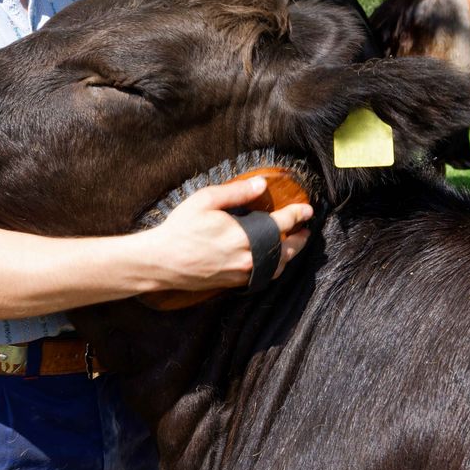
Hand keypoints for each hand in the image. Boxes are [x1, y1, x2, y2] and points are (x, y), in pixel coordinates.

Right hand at [140, 176, 312, 290]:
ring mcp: (241, 274)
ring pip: (276, 268)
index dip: (297, 215)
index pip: (282, 224)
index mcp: (244, 235)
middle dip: (300, 240)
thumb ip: (237, 192)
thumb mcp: (206, 200)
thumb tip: (262, 185)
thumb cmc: (181, 228)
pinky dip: (273, 269)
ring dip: (289, 257)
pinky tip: (271, 261)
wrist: (161, 261)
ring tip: (293, 246)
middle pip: (286, 251)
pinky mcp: (233, 284)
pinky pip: (262, 278)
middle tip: (305, 230)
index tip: (307, 210)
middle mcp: (248, 258)